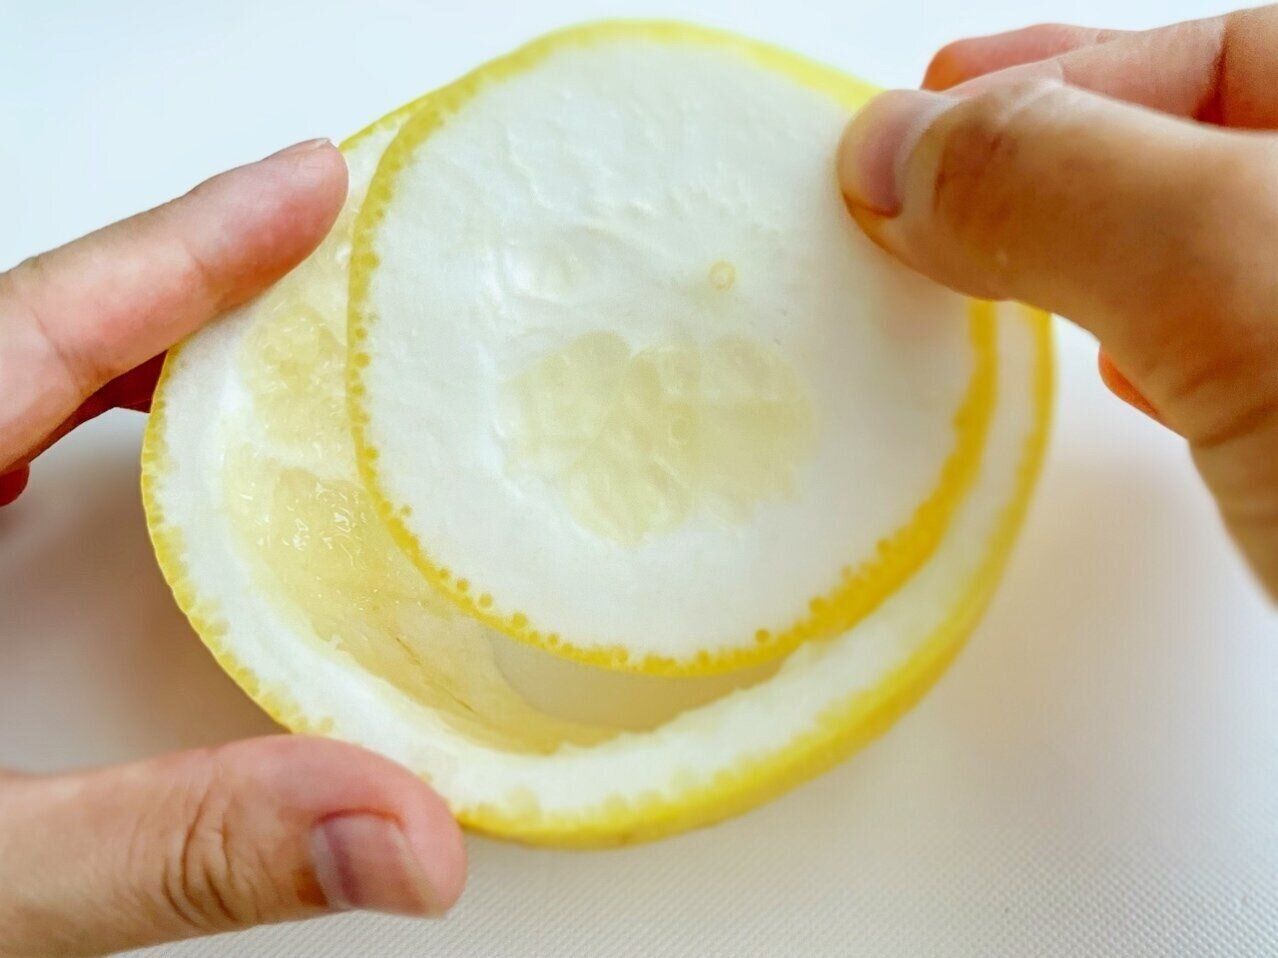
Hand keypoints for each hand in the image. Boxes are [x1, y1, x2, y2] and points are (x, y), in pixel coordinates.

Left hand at [0, 141, 464, 956]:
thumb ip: (178, 847)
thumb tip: (400, 829)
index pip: (38, 326)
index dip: (191, 247)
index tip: (308, 182)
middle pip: (21, 327)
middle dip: (175, 280)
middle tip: (308, 253)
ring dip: (123, 352)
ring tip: (245, 347)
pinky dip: (57, 426)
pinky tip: (104, 467)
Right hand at [839, 8, 1277, 597]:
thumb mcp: (1237, 274)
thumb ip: (1061, 183)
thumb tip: (891, 153)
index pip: (1207, 55)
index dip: (1036, 86)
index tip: (891, 150)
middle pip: (1196, 146)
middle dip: (1045, 156)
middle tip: (910, 186)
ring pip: (1197, 255)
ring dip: (1077, 253)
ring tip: (967, 266)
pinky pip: (1225, 355)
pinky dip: (1146, 345)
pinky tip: (1117, 370)